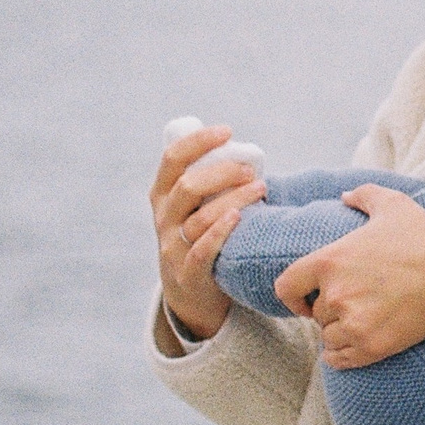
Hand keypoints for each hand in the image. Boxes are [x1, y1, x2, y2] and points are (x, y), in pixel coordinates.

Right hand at [151, 123, 266, 340]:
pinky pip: (202, 251)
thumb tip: (248, 155)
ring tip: (261, 189)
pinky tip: (238, 218)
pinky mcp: (187, 272)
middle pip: (188, 186)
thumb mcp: (194, 207)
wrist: (190, 293)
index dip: (198, 141)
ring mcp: (172, 246)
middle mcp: (164, 218)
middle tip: (251, 170)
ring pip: (200, 218)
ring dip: (234, 199)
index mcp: (163, 194)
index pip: (173, 159)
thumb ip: (209, 184)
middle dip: (222, 172)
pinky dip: (220, 232)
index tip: (227, 131)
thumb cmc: (202, 237)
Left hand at [272, 184, 424, 368]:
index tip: (306, 298)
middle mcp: (334, 294)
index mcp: (329, 261)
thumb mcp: (394, 205)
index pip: (286, 286)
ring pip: (327, 337)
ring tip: (361, 322)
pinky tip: (354, 345)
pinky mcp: (369, 346)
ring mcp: (351, 323)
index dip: (293, 295)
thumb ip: (364, 195)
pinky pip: (339, 358)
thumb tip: (344, 196)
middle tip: (356, 304)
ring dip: (339, 332)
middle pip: (315, 313)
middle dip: (331, 310)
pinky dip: (342, 355)